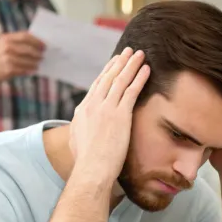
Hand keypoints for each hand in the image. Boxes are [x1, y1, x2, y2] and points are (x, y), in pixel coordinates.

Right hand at [0, 32, 44, 81]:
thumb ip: (16, 42)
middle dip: (38, 52)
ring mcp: (8, 59)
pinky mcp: (9, 69)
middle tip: (43, 55)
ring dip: (35, 62)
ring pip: (28, 60)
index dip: (36, 40)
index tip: (43, 45)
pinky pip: (24, 70)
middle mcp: (7, 47)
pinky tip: (33, 70)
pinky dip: (30, 70)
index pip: (25, 36)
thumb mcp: (1, 44)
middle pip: (28, 49)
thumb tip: (36, 44)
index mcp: (6, 38)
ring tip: (39, 63)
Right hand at [69, 48, 149, 186]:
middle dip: (119, 62)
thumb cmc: (85, 163)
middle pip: (108, 78)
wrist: (91, 170)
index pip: (97, 86)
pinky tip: (146, 69)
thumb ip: (78, 130)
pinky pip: (131, 91)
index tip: (114, 63)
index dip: (107, 72)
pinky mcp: (120, 115)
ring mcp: (106, 109)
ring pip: (120, 80)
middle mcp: (93, 105)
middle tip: (128, 52)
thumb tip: (78, 129)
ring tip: (140, 54)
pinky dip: (139, 78)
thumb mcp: (75, 141)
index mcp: (83, 110)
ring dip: (131, 65)